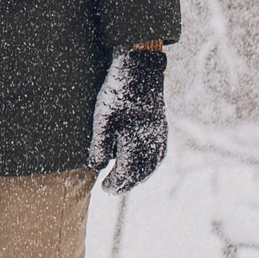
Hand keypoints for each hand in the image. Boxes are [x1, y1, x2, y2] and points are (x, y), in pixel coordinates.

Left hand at [88, 47, 167, 193]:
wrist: (140, 69)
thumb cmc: (118, 95)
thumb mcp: (102, 122)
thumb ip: (99, 148)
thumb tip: (97, 167)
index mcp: (137, 146)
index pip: (126, 174)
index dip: (114, 184)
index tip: (103, 188)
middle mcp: (152, 144)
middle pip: (140, 173)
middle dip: (126, 183)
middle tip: (112, 189)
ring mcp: (159, 135)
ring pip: (151, 164)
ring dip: (139, 176)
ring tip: (127, 180)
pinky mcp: (161, 124)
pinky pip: (158, 152)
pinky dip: (150, 163)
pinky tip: (144, 162)